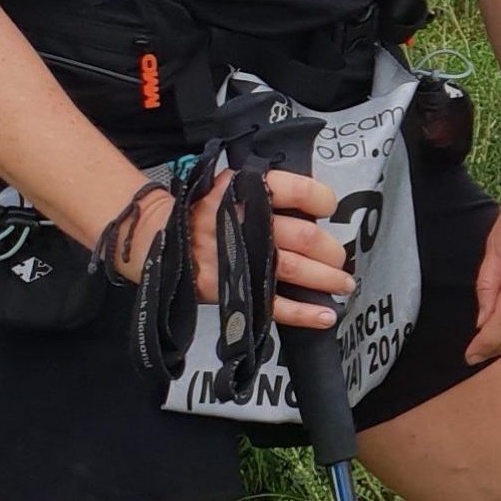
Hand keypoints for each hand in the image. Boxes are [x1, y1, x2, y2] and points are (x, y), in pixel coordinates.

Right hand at [129, 166, 349, 331]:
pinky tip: (326, 315)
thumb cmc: (202, 210)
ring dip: (327, 278)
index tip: (329, 210)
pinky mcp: (231, 287)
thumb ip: (266, 193)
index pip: (296, 190)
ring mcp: (238, 256)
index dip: (321, 199)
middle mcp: (246, 222)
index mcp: (247, 191)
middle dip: (330, 250)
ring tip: (345, 283)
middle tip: (340, 257)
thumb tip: (313, 211)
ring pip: (295, 268)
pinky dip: (304, 312)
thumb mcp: (230, 185)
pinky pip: (275, 304)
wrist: (155, 235)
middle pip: (304, 236)